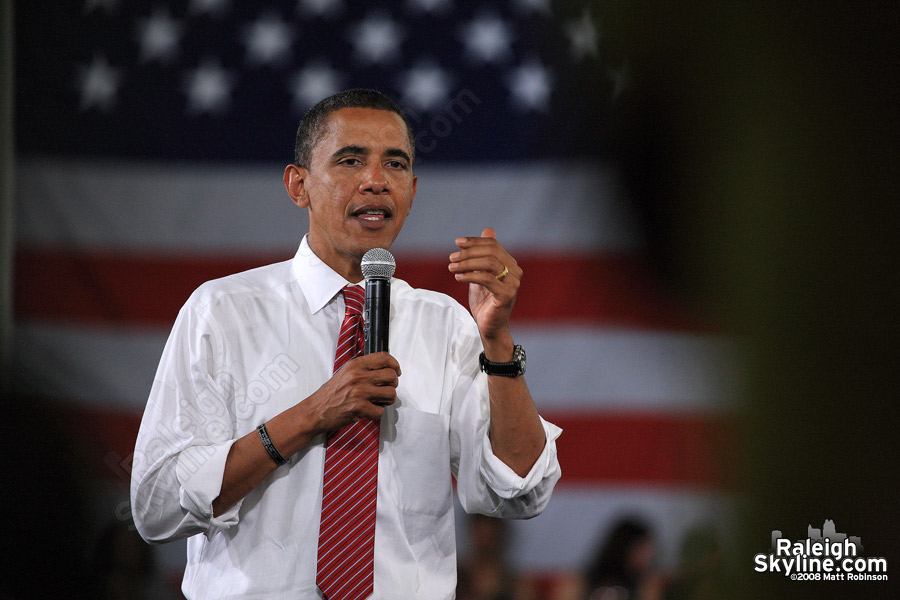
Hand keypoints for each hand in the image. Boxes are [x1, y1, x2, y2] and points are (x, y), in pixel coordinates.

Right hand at [307, 352, 400, 432]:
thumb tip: (383, 367)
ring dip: (388, 399)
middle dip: (393, 384)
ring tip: (380, 400)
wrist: (316, 410)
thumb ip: (363, 368)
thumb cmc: (330, 393)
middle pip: (391, 376)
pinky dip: (377, 413)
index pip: (383, 357)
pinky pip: (380, 411)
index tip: (396, 370)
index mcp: (355, 365)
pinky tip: (369, 410)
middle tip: (387, 388)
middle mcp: (358, 376)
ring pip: (391, 393)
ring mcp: (360, 392)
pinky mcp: (360, 407)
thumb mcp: (345, 373)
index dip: (394, 364)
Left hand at [448, 227, 521, 351]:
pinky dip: (469, 276)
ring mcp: (513, 283)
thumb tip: (488, 230)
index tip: (457, 242)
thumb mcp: (481, 273)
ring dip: (466, 263)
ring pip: (488, 263)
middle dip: (468, 252)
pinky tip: (458, 277)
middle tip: (452, 257)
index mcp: (511, 264)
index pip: (493, 245)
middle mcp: (515, 271)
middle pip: (491, 252)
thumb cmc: (485, 301)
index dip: (474, 242)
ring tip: (451, 267)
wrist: (490, 327)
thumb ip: (483, 255)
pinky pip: (486, 279)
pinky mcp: (506, 295)